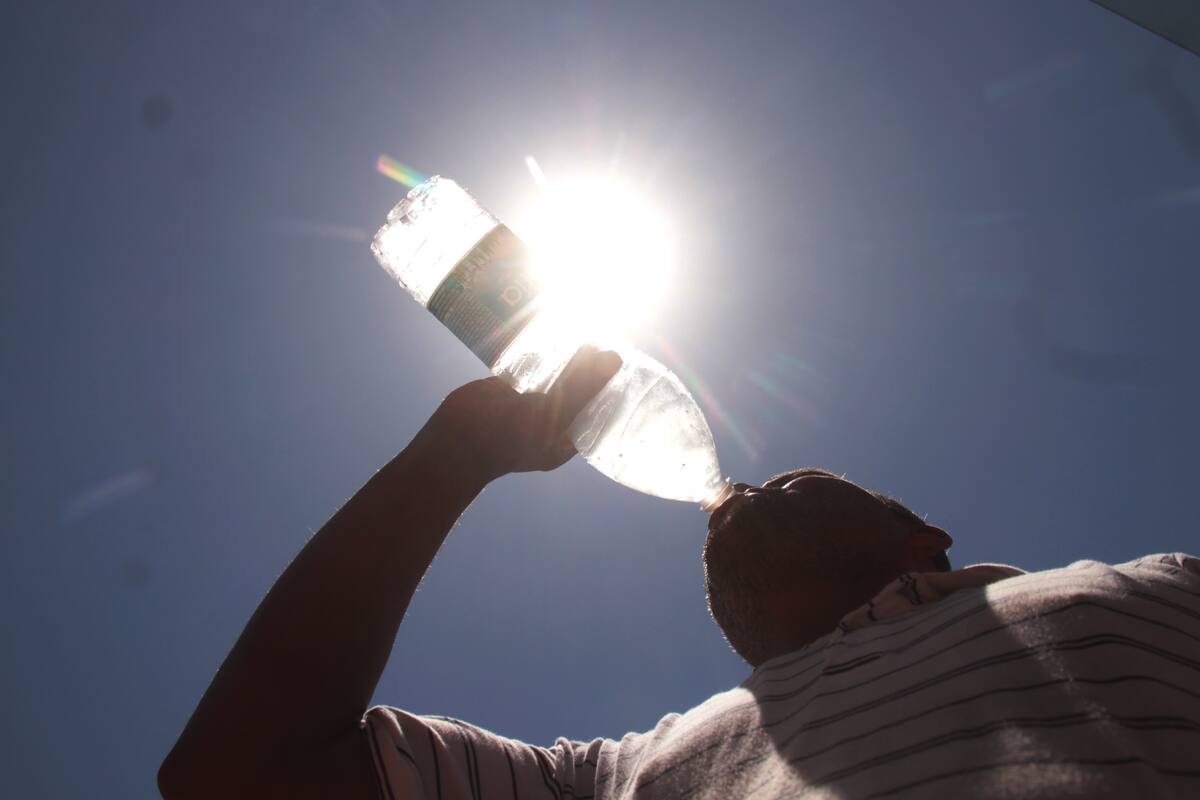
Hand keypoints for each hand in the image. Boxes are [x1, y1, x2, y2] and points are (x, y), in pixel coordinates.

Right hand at [429, 346, 622, 483]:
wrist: (455, 440)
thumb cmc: (508, 439)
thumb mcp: (552, 417)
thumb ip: (582, 390)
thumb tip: (614, 360)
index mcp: (567, 438)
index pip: (598, 410)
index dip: (611, 388)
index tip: (626, 364)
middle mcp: (552, 420)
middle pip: (579, 388)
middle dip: (591, 368)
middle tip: (607, 339)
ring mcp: (530, 402)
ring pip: (555, 374)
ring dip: (568, 356)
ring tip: (586, 330)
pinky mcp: (510, 386)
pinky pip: (531, 366)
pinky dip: (541, 351)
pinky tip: (553, 330)